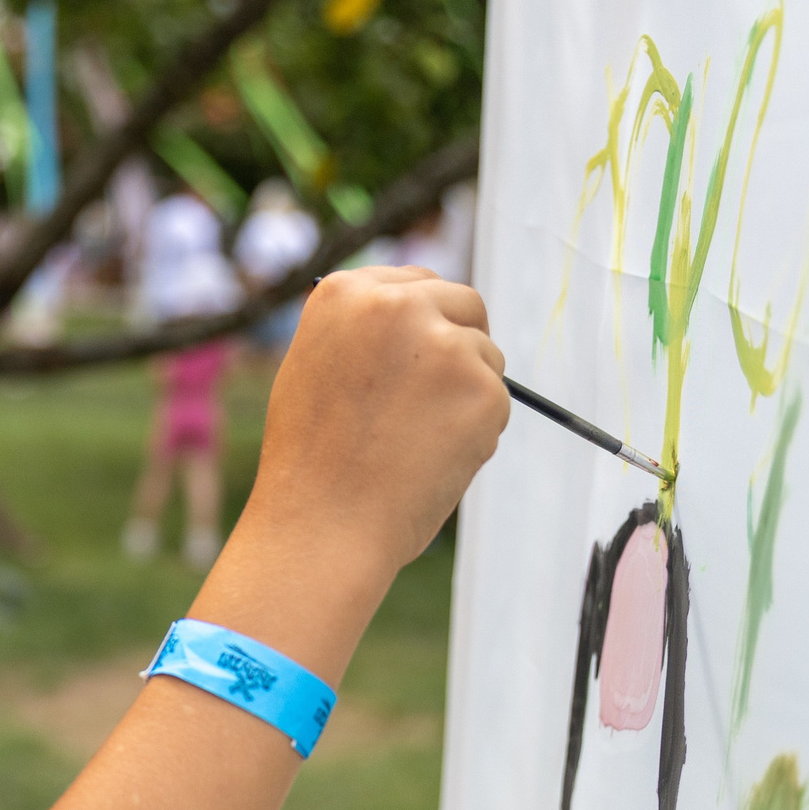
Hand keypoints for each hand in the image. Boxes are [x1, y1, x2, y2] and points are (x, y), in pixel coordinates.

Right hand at [248, 266, 508, 580]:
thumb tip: (424, 323)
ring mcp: (445, 345)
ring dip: (467, 393)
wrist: (323, 526)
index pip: (416, 283)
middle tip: (438, 398)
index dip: (425, 320)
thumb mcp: (317, 369)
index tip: (422, 353)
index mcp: (346, 293)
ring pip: (486, 356)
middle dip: (462, 342)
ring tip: (414, 443)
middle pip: (465, 303)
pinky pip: (497, 402)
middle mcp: (397, 305)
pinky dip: (476, 432)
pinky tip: (432, 461)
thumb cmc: (311, 462)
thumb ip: (365, 335)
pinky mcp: (483, 390)